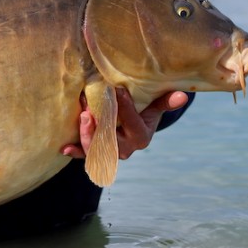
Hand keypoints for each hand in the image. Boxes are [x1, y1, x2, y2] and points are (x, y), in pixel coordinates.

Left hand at [61, 88, 188, 158]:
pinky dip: (75, 152)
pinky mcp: (95, 152)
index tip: (118, 91)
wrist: (133, 126)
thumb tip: (182, 96)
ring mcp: (109, 153)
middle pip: (111, 141)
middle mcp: (125, 149)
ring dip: (87, 135)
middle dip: (100, 127)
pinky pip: (84, 155)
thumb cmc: (144, 110)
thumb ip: (165, 101)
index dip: (126, 108)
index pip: (133, 123)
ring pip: (96, 150)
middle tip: (90, 110)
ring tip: (83, 116)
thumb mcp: (155, 106)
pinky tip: (64, 148)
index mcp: (141, 137)